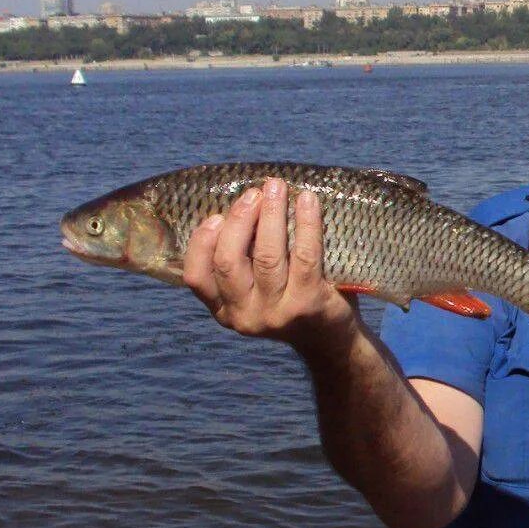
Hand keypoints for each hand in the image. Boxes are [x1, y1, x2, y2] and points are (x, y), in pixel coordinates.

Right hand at [183, 177, 358, 353]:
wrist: (331, 339)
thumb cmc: (291, 301)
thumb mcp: (256, 290)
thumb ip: (242, 262)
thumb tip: (242, 204)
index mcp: (225, 311)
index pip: (197, 278)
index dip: (201, 244)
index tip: (215, 216)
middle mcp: (245, 317)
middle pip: (229, 261)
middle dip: (240, 220)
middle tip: (255, 193)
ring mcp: (276, 314)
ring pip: (266, 256)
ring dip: (271, 215)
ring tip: (277, 188)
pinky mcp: (308, 305)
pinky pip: (304, 256)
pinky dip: (306, 223)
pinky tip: (308, 201)